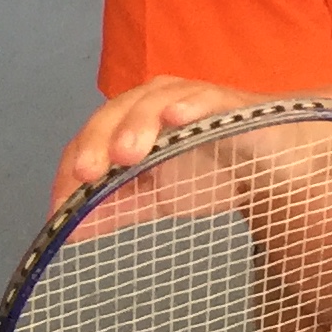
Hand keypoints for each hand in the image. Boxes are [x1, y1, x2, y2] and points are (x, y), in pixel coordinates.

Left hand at [51, 74, 260, 204]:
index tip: (60, 208)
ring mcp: (188, 98)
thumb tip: (68, 233)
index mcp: (129, 124)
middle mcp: (153, 104)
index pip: (90, 140)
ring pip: (153, 101)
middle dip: (98, 143)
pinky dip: (188, 105)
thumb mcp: (154, 199)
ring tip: (126, 154)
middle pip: (114, 114)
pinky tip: (176, 118)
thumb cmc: (210, 172)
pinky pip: (205, 98)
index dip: (71, 171)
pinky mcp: (226, 101)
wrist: (271, 166)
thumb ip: (114, 209)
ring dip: (137, 124)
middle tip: (87, 173)